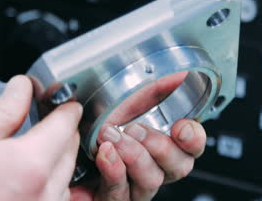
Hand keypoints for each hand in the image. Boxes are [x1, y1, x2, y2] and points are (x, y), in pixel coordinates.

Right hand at [0, 76, 81, 200]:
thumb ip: (5, 109)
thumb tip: (23, 87)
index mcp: (31, 164)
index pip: (65, 126)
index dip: (68, 110)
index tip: (68, 104)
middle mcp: (44, 193)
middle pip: (69, 152)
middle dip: (65, 133)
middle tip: (53, 122)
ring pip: (65, 178)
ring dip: (59, 160)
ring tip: (42, 149)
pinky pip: (55, 199)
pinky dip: (51, 184)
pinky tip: (35, 177)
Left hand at [71, 72, 206, 200]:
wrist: (67, 139)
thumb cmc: (102, 121)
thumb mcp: (131, 98)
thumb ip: (158, 87)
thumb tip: (181, 73)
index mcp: (166, 142)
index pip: (193, 146)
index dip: (193, 138)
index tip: (180, 127)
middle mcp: (155, 166)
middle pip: (179, 167)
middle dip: (160, 146)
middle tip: (137, 130)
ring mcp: (136, 186)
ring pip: (152, 181)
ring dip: (134, 156)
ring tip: (114, 137)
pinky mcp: (114, 197)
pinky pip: (121, 194)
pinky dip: (114, 171)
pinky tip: (105, 154)